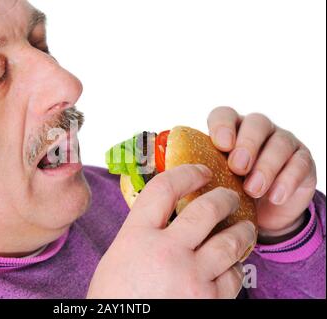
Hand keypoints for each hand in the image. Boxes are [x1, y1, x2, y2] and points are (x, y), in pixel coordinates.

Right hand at [88, 165, 255, 298]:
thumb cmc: (116, 298)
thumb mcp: (119, 257)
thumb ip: (142, 234)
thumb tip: (165, 216)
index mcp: (136, 237)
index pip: (164, 189)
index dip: (186, 173)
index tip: (200, 171)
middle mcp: (166, 251)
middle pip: (207, 209)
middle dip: (225, 197)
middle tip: (230, 196)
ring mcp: (190, 276)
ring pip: (231, 241)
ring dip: (242, 230)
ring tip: (245, 228)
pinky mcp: (208, 300)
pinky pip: (234, 276)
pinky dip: (235, 268)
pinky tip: (231, 266)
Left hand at [208, 107, 316, 236]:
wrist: (262, 215)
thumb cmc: (230, 193)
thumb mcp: (211, 183)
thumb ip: (196, 175)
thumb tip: (166, 176)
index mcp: (230, 130)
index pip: (225, 115)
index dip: (222, 126)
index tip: (221, 145)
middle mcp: (257, 131)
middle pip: (256, 123)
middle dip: (247, 144)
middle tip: (237, 168)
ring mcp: (282, 143)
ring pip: (279, 143)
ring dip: (266, 166)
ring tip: (252, 190)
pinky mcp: (302, 161)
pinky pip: (299, 163)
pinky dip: (287, 180)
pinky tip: (276, 197)